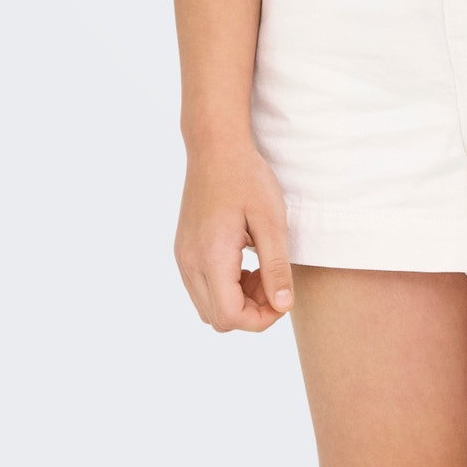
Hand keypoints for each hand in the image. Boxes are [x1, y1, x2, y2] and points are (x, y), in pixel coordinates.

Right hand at [175, 139, 295, 331]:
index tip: (282, 296)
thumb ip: (276, 267)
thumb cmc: (247, 178)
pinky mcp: (183, 250)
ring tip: (260, 269)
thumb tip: (283, 307)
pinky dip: (224, 288)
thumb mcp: (271, 221)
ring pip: (208, 307)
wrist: (215, 147)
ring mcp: (182, 257)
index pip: (230, 317)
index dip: (260, 319)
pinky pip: (201, 288)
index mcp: (211, 257)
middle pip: (218, 319)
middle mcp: (189, 263)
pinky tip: (243, 262)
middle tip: (273, 280)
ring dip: (237, 301)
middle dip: (251, 311)